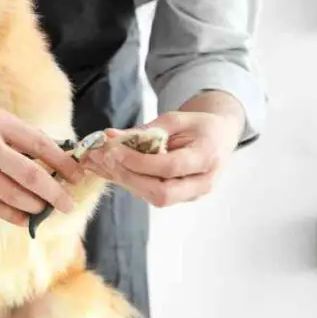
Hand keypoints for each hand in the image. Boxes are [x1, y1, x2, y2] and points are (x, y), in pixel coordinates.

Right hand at [0, 89, 82, 225]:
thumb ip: (9, 133)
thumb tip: (40, 156)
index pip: (39, 143)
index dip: (62, 161)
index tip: (77, 173)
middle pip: (30, 174)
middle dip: (54, 191)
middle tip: (68, 203)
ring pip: (12, 193)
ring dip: (33, 205)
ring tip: (45, 209)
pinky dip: (10, 213)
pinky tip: (23, 218)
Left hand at [82, 92, 244, 206]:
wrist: (219, 138)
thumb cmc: (198, 126)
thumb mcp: (175, 119)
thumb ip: (144, 130)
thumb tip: (109, 136)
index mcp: (207, 157)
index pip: (170, 167)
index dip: (139, 162)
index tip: (113, 150)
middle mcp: (202, 183)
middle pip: (161, 192)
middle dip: (128, 177)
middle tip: (101, 160)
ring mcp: (191, 195)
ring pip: (153, 197)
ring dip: (123, 181)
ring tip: (97, 163)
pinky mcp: (179, 198)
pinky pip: (150, 195)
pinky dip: (127, 182)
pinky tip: (106, 169)